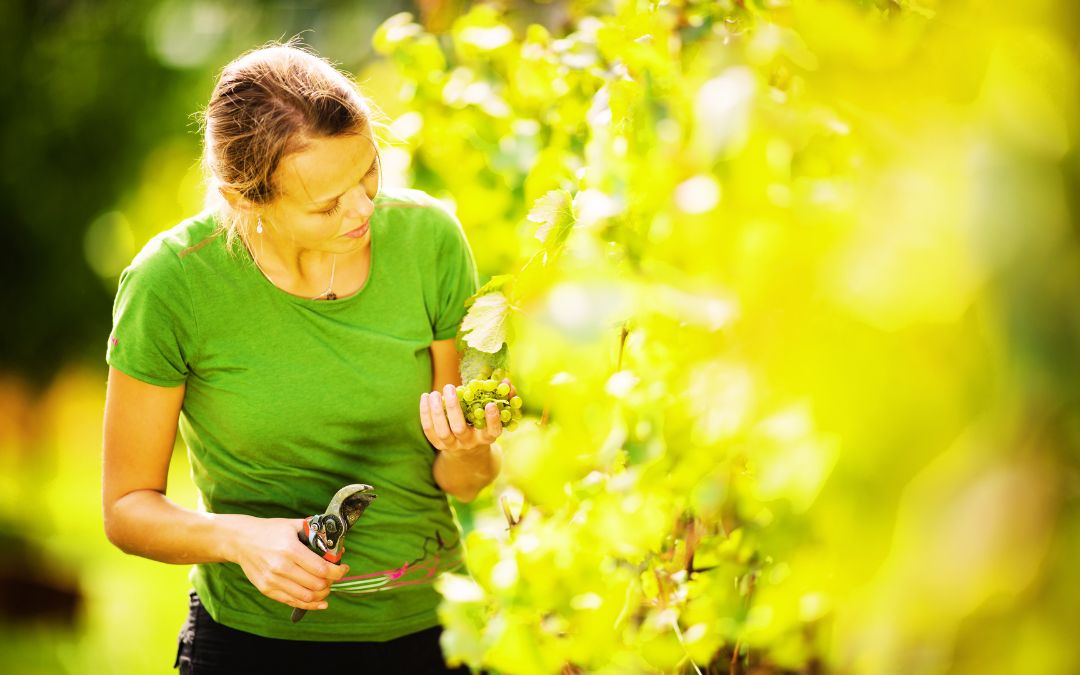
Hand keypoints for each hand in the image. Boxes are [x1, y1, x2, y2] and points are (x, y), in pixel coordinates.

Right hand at [230, 516, 347, 610]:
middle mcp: (281, 567)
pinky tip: (321, 601)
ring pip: (307, 597)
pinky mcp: (266, 590)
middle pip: (317, 585)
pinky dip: (310, 604)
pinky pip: (293, 602)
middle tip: (334, 576)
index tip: (344, 568)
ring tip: (326, 586)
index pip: (321, 569)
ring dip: (322, 594)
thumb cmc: (270, 531)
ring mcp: (272, 580)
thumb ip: (316, 532)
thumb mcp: (293, 525)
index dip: (338, 571)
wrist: (241, 540)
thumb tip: (337, 543)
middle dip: (331, 582)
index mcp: (290, 549)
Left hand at [419, 381, 514, 454]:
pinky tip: (425, 397)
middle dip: (453, 408)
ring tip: (435, 393)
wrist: (469, 452)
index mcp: (486, 437)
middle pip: (459, 429)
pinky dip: (425, 413)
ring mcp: (453, 445)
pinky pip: (429, 430)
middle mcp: (470, 443)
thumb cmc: (483, 426)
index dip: (492, 420)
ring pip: (442, 431)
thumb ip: (502, 398)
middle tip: (450, 387)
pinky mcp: (439, 445)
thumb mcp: (494, 416)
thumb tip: (508, 381)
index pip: (492, 431)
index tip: (490, 405)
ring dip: (436, 411)